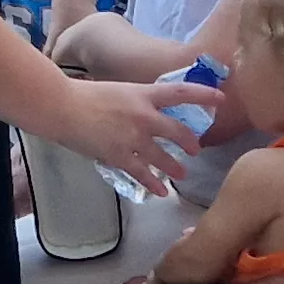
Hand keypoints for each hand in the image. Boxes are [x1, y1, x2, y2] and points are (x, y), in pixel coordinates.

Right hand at [51, 77, 217, 197]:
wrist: (62, 107)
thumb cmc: (82, 94)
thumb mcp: (116, 91)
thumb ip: (132, 101)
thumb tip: (141, 111)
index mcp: (142, 94)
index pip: (181, 92)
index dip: (204, 95)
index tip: (221, 99)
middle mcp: (144, 116)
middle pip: (178, 131)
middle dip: (190, 142)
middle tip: (196, 149)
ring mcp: (134, 138)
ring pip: (164, 157)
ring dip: (174, 167)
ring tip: (181, 174)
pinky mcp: (121, 157)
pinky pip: (142, 174)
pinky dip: (153, 184)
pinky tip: (160, 192)